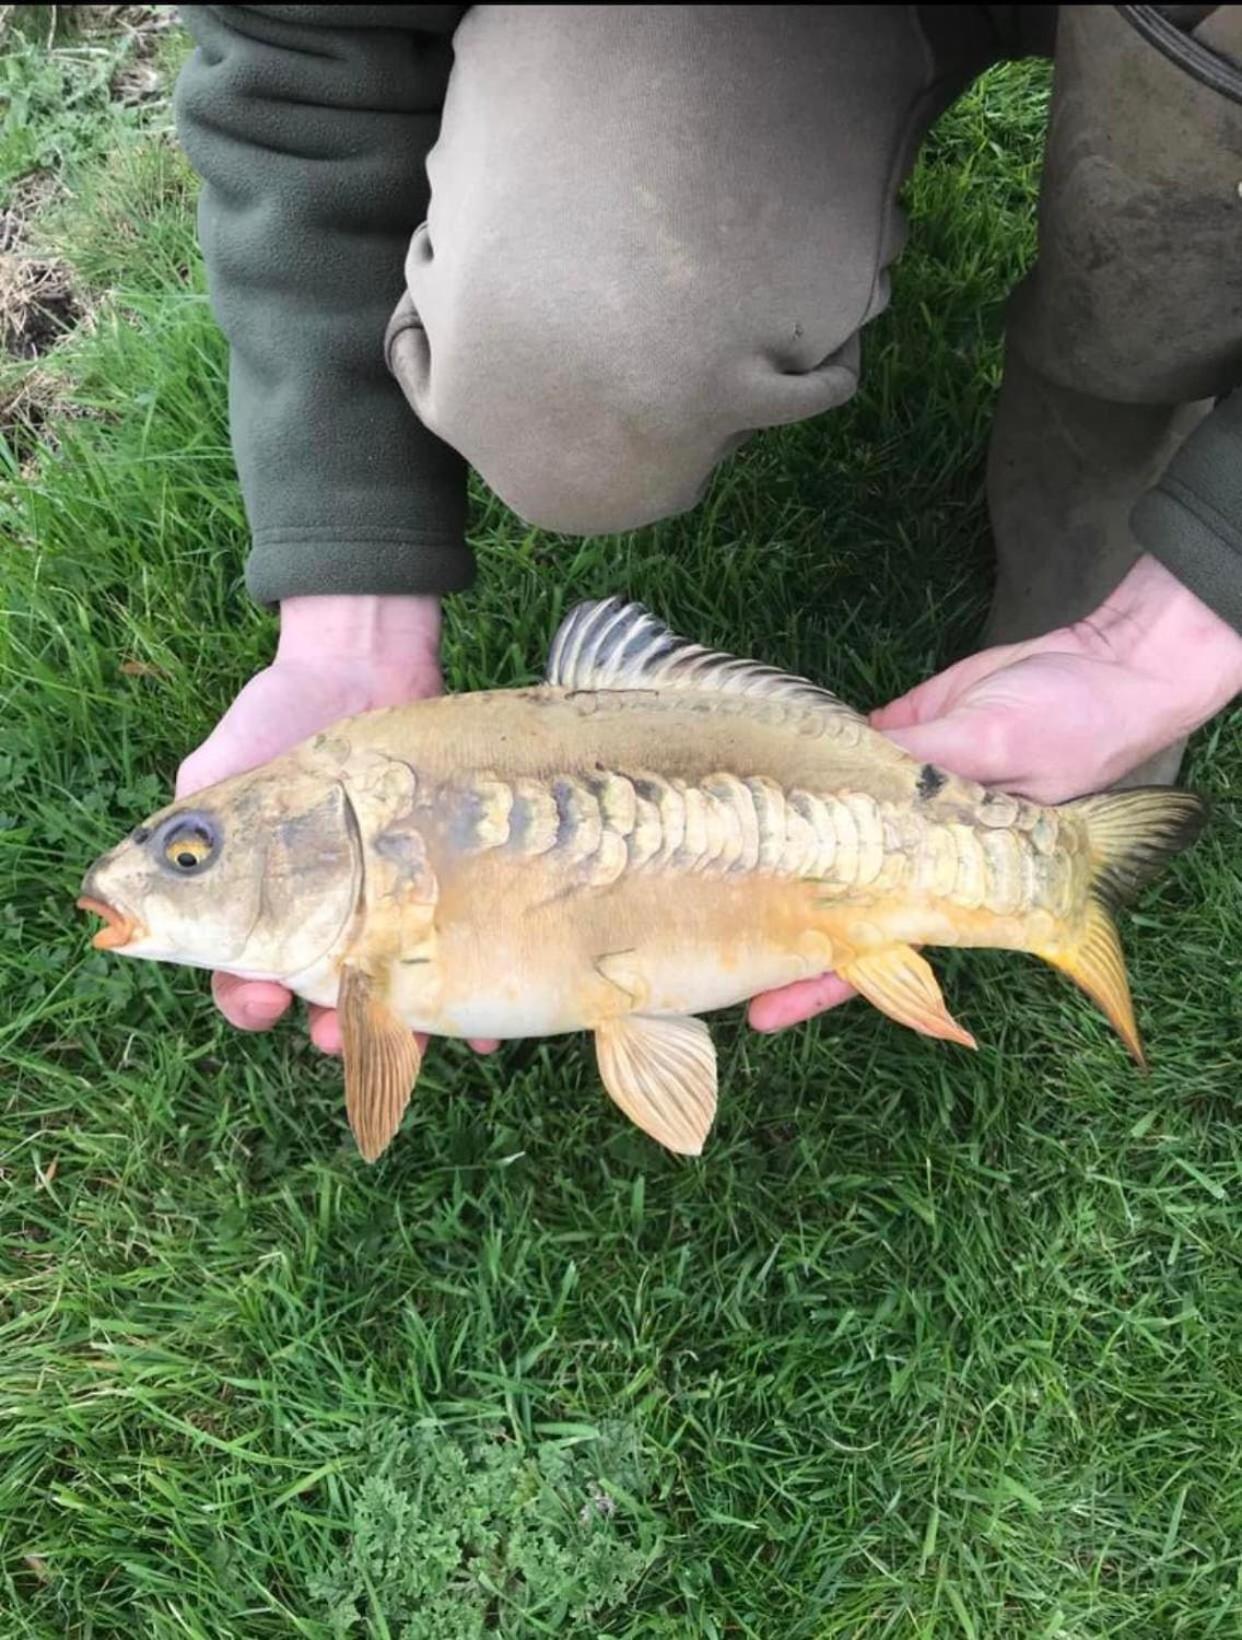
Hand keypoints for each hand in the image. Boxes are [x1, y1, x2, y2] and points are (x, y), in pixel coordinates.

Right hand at [176, 594, 500, 1057]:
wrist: (366, 664)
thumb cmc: (279, 717)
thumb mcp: (218, 773)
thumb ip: (182, 834)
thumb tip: (114, 896)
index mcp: (263, 905)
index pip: (245, 977)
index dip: (249, 1001)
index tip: (263, 1000)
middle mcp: (329, 919)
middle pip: (326, 999)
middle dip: (332, 1027)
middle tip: (336, 1031)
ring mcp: (391, 908)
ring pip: (397, 991)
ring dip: (402, 1026)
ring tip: (413, 1033)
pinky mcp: (446, 891)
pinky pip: (461, 953)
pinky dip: (474, 998)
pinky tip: (483, 1024)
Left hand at [748, 555, 1241, 1033]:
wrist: (1101, 664)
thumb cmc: (1075, 726)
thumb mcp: (1001, 746)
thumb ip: (929, 763)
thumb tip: (855, 767)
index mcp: (957, 878)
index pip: (876, 945)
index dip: (822, 979)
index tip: (765, 1011)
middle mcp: (922, 847)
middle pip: (837, 898)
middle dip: (781, 924)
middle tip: (711, 948)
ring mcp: (906, 795)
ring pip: (831, 832)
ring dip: (785, 846)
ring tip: (716, 868)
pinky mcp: (901, 738)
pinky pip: (846, 758)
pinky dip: (809, 765)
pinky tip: (759, 779)